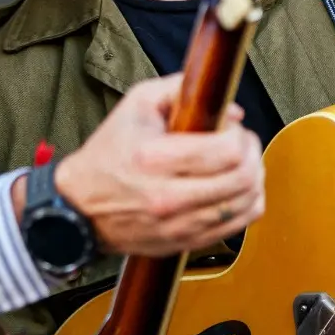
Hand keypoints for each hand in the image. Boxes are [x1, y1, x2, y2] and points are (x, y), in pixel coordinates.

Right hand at [53, 73, 264, 256]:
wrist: (79, 207)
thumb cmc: (108, 153)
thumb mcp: (136, 104)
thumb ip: (181, 91)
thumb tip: (231, 109)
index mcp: (153, 158)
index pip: (226, 151)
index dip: (240, 136)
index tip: (234, 129)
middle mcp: (167, 196)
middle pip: (241, 179)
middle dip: (253, 155)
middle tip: (245, 144)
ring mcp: (177, 225)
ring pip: (244, 205)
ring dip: (255, 180)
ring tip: (244, 165)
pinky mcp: (183, 243)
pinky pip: (234, 228)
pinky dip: (246, 206)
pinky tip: (238, 190)